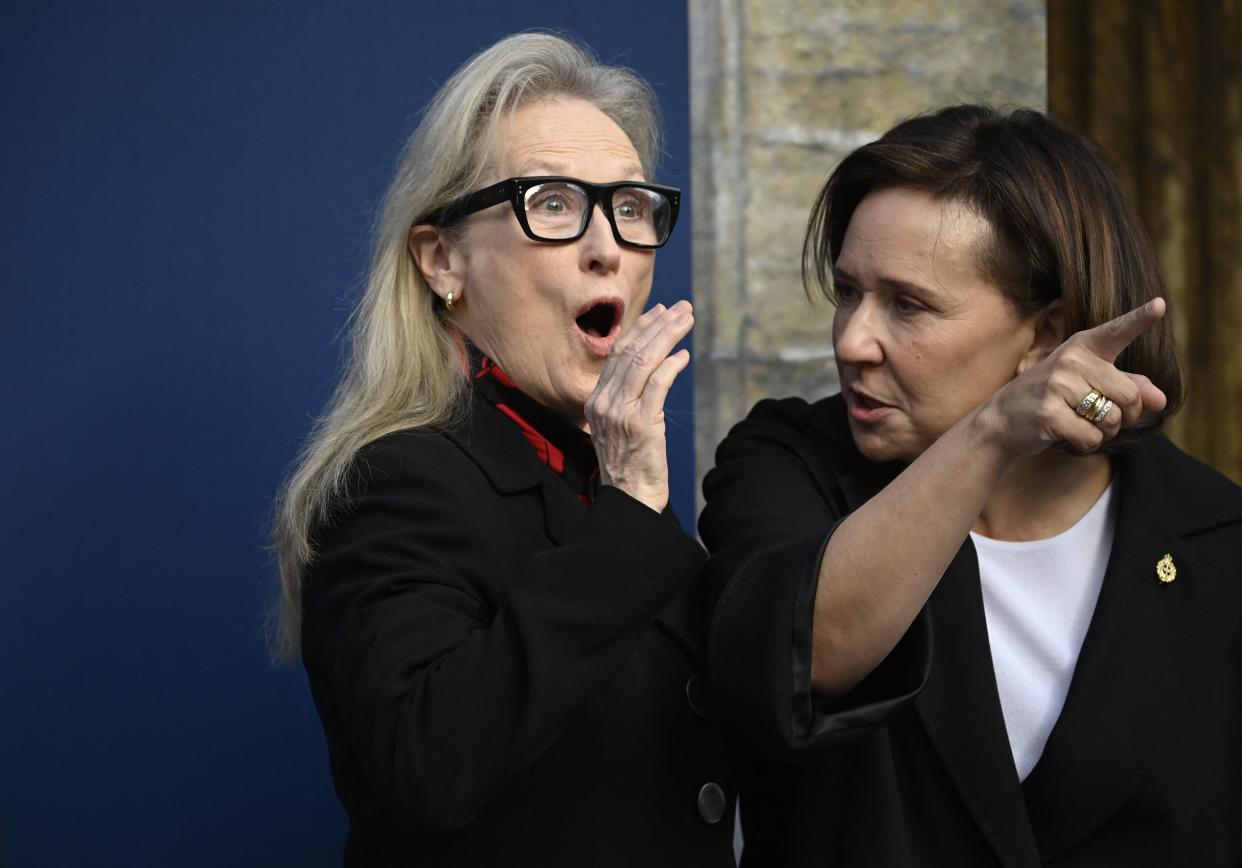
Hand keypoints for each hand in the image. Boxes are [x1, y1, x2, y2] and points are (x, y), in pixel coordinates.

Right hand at [585, 300, 693, 511]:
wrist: (630, 501)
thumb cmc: (630, 466)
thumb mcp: (619, 427)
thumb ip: (628, 398)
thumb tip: (654, 367)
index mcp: (596, 400)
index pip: (618, 354)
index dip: (640, 329)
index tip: (660, 312)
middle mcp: (604, 403)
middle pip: (631, 351)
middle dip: (658, 324)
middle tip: (682, 308)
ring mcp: (620, 413)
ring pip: (643, 362)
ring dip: (667, 336)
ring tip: (686, 320)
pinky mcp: (640, 424)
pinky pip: (657, 385)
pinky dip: (671, 366)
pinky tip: (684, 355)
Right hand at [976, 298, 1168, 455]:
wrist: (1000, 419)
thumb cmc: (1052, 400)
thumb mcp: (1088, 385)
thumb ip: (1128, 387)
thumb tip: (1162, 400)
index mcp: (1082, 347)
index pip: (1116, 332)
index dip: (1140, 319)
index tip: (1160, 305)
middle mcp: (1070, 361)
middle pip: (1130, 395)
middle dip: (1126, 416)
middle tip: (1103, 418)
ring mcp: (1057, 386)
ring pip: (1112, 419)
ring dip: (1104, 432)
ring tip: (1080, 424)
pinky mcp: (1048, 413)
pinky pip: (1091, 437)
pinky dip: (1086, 444)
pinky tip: (1068, 436)